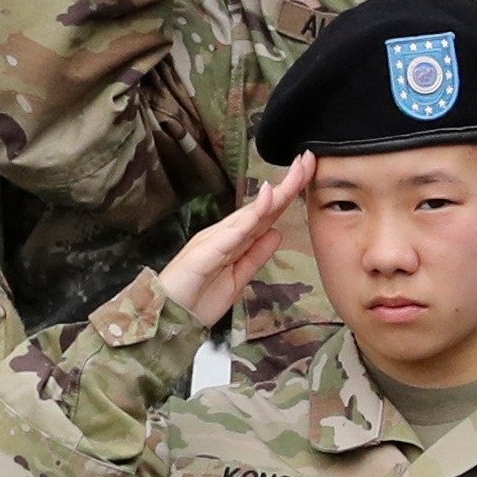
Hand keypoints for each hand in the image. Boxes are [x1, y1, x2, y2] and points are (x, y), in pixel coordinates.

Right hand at [155, 155, 310, 322]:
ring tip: (296, 174)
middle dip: (288, 184)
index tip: (308, 173)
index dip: (288, 194)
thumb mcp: (237, 278)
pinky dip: (250, 216)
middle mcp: (225, 234)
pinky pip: (232, 233)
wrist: (167, 316)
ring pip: (250, 213)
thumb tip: (277, 234)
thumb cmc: (198, 298)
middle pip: (262, 207)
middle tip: (309, 160)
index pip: (266, 214)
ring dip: (274, 193)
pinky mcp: (205, 252)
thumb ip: (256, 256)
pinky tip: (266, 199)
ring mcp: (215, 240)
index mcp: (234, 240)